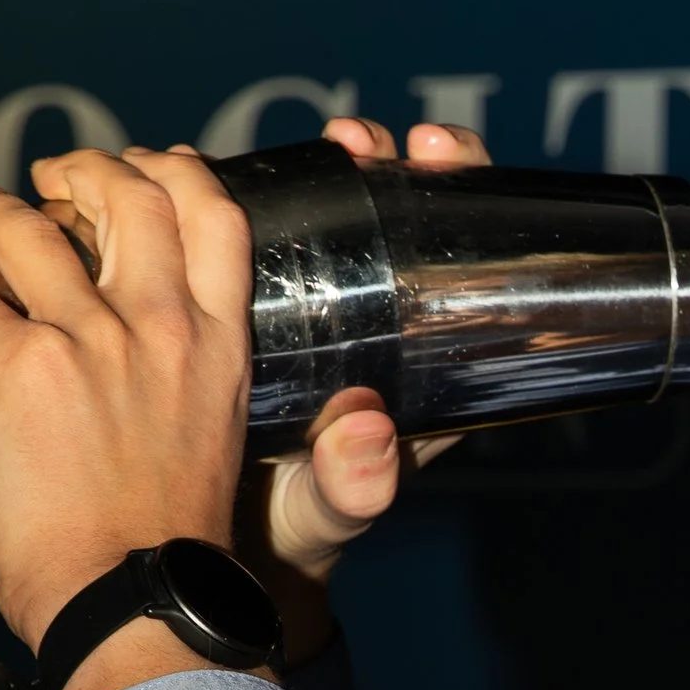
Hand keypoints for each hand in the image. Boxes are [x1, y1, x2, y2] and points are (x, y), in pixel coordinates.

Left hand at [0, 142, 256, 689]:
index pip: (215, 219)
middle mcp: (161, 328)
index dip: (178, 173)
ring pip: (31, 228)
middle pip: (131, 196)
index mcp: (216, 347)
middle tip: (50, 176)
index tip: (149, 167)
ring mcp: (93, 342)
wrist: (138, 605)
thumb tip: (104, 406)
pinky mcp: (24, 370)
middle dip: (86, 167)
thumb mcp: (198, 445)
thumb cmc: (164, 555)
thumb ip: (162, 400)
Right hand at [233, 116, 489, 660]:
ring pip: (336, 214)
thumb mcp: (330, 510)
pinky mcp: (259, 305)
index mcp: (420, 365)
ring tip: (328, 141)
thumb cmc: (300, 528)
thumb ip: (352, 488)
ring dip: (330, 165)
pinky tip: (224, 164)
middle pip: (407, 217)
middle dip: (400, 162)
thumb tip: (368, 440)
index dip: (466, 195)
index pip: (463, 260)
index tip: (441, 156)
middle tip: (372, 142)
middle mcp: (380, 323)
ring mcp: (323, 307)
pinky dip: (245, 191)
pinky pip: (260, 235)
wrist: (226, 548)